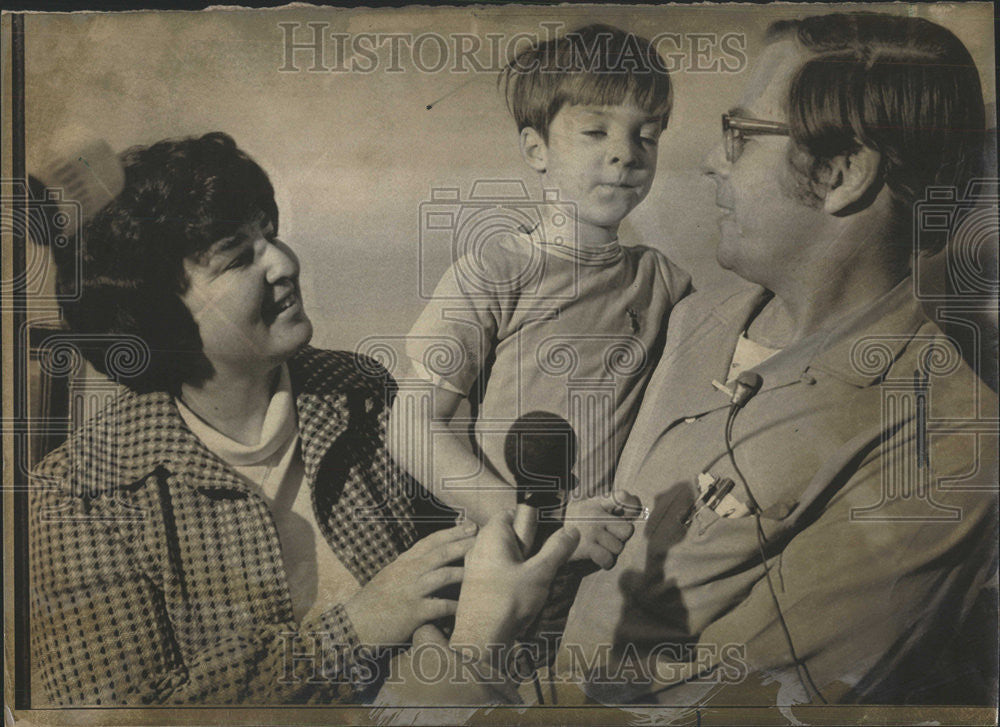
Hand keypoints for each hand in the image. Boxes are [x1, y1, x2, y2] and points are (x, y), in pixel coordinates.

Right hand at [344, 521, 477, 646]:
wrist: (354, 624)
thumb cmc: (374, 601)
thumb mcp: (390, 576)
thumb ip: (410, 566)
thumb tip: (433, 559)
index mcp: (403, 562)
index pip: (430, 541)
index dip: (452, 532)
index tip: (470, 525)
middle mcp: (408, 572)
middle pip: (440, 553)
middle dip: (463, 544)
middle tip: (483, 538)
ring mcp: (411, 591)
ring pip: (443, 575)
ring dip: (464, 571)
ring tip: (484, 569)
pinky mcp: (413, 613)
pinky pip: (440, 606)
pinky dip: (456, 606)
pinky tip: (470, 606)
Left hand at [449, 509, 579, 652]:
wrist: (480, 640)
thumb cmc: (509, 600)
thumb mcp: (540, 572)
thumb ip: (557, 549)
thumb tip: (572, 529)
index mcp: (492, 534)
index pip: (511, 512)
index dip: (532, 518)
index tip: (548, 532)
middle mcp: (480, 546)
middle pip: (510, 534)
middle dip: (531, 546)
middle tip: (545, 563)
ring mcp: (476, 566)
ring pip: (506, 555)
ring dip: (524, 565)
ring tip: (537, 582)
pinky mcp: (477, 586)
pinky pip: (499, 572)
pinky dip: (513, 578)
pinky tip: (524, 595)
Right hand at [563, 490, 642, 568]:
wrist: (553, 544)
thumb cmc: (580, 526)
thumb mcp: (592, 509)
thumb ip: (613, 506)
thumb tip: (637, 509)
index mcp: (597, 503)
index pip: (623, 497)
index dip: (633, 505)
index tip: (633, 512)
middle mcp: (594, 514)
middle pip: (628, 530)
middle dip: (621, 538)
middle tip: (608, 537)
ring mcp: (590, 530)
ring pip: (619, 547)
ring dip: (611, 551)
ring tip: (599, 546)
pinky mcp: (586, 547)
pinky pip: (609, 559)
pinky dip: (606, 562)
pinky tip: (598, 557)